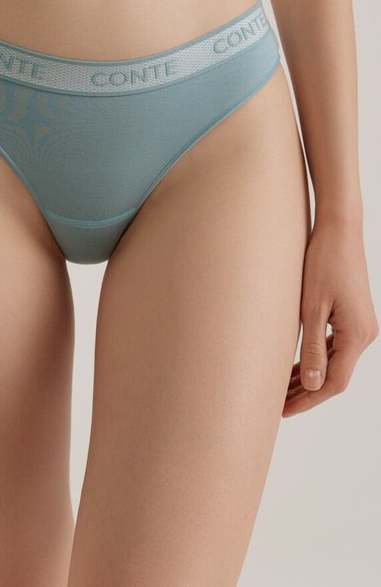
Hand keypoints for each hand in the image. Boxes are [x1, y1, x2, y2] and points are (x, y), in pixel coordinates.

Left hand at [283, 219, 377, 416]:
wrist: (339, 230)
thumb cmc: (323, 263)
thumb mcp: (312, 307)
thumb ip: (313, 348)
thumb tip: (312, 386)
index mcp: (356, 335)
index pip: (333, 382)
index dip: (308, 400)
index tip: (283, 410)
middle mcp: (363, 334)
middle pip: (334, 376)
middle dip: (306, 393)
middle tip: (277, 406)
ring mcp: (360, 326)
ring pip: (334, 363)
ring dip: (309, 377)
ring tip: (281, 391)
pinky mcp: (352, 316)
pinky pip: (334, 347)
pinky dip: (315, 359)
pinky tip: (296, 365)